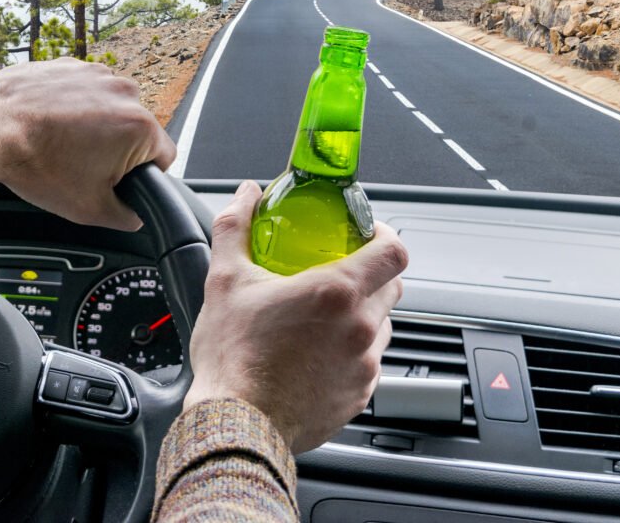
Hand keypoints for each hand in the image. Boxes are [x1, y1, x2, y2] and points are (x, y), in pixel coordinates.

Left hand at [0, 58, 175, 230]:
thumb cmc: (37, 164)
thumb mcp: (89, 210)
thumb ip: (125, 217)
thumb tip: (134, 216)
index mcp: (139, 127)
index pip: (165, 156)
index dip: (146, 175)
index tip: (122, 180)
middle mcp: (124, 92)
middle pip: (135, 130)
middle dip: (116, 148)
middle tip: (84, 167)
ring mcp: (96, 74)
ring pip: (109, 108)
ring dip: (94, 124)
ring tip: (62, 144)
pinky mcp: (69, 64)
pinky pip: (83, 89)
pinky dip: (71, 105)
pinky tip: (50, 124)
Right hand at [185, 181, 407, 452]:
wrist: (236, 423)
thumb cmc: (233, 358)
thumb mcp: (225, 279)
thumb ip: (236, 227)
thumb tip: (245, 196)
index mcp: (336, 292)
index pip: (394, 250)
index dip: (385, 235)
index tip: (366, 233)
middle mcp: (360, 327)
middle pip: (391, 285)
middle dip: (369, 273)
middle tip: (336, 271)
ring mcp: (364, 364)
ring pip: (381, 325)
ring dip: (360, 314)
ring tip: (323, 316)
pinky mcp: (359, 394)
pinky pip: (368, 362)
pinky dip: (350, 352)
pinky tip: (317, 353)